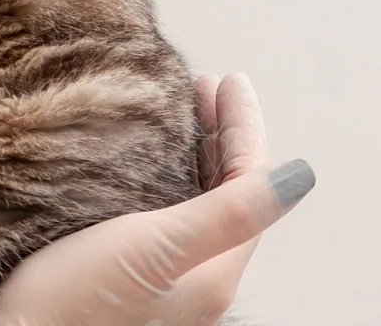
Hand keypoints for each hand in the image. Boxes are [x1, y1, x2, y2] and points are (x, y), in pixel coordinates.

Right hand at [0, 73, 313, 325]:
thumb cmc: (78, 302)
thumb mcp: (158, 246)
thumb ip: (231, 213)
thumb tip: (303, 177)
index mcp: (215, 272)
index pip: (252, 185)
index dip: (245, 127)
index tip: (228, 77)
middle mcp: (197, 278)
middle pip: (229, 192)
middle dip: (222, 133)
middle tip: (204, 82)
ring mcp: (164, 280)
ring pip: (197, 201)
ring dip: (195, 150)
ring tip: (180, 108)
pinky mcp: (128, 278)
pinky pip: (165, 214)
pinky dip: (165, 174)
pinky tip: (141, 157)